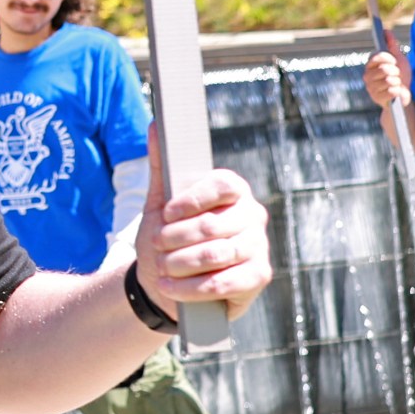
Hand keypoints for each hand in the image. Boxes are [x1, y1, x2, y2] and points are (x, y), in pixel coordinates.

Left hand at [135, 164, 273, 320]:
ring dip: (180, 264)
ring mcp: (259, 246)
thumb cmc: (166, 237)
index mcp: (233, 190)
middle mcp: (252, 215)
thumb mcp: (158, 202)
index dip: (192, 200)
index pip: (223, 185)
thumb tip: (156, 126)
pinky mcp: (259, 276)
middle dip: (176, 239)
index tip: (165, 214)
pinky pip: (224, 283)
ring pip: (216, 254)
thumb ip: (159, 165)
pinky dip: (191, 287)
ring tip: (161, 267)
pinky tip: (170, 287)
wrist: (167, 281)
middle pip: (213, 224)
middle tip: (155, 245)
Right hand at [363, 33, 408, 107]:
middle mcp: (367, 75)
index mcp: (371, 64)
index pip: (378, 56)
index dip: (389, 58)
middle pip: (385, 69)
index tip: (394, 61)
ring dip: (398, 82)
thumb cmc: (400, 76)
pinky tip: (396, 93)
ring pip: (389, 80)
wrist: (402, 96)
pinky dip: (398, 91)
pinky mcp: (376, 98)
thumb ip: (391, 45)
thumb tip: (385, 30)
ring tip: (396, 84)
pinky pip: (392, 91)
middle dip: (396, 72)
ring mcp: (371, 87)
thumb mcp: (398, 59)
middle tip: (396, 75)